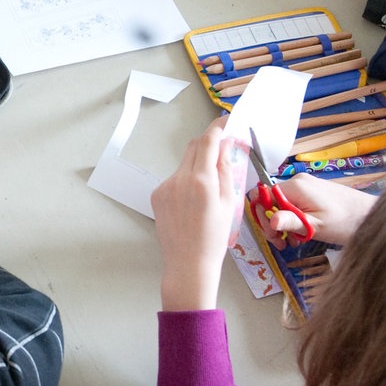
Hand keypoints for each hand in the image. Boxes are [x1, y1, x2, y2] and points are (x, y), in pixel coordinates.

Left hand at [150, 119, 243, 311]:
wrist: (188, 264)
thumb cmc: (215, 238)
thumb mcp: (229, 203)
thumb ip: (225, 170)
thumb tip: (225, 145)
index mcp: (200, 180)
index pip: (208, 141)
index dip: (217, 127)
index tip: (226, 122)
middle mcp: (179, 179)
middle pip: (193, 147)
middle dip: (208, 142)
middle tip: (222, 147)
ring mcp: (165, 186)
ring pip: (184, 164)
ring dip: (197, 164)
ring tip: (210, 187)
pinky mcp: (156, 195)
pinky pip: (175, 179)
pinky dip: (186, 180)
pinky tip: (194, 201)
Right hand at [256, 173, 376, 246]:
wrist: (370, 215)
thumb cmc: (345, 222)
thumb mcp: (316, 226)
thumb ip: (292, 222)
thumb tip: (271, 221)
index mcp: (295, 187)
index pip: (261, 195)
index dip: (262, 216)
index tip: (273, 234)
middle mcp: (297, 181)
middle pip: (269, 200)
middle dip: (271, 223)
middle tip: (282, 243)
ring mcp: (304, 185)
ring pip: (279, 204)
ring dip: (282, 224)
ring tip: (293, 241)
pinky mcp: (311, 191)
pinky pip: (291, 203)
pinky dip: (292, 219)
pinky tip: (302, 233)